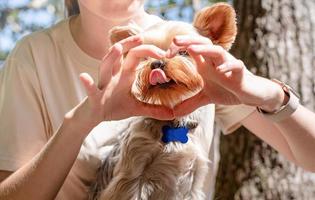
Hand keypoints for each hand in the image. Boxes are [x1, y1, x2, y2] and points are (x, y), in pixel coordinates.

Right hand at [78, 36, 173, 123]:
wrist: (93, 116)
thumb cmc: (113, 107)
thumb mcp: (136, 108)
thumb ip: (153, 109)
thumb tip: (171, 114)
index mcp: (125, 75)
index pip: (136, 56)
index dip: (148, 51)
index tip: (164, 53)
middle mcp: (114, 75)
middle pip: (121, 55)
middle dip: (130, 44)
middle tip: (142, 37)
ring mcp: (103, 85)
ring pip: (105, 67)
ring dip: (110, 57)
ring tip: (117, 48)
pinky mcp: (94, 97)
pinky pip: (90, 89)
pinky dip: (88, 83)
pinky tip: (84, 77)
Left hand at [167, 35, 283, 116]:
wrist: (250, 94)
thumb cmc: (228, 90)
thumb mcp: (205, 97)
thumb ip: (190, 103)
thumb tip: (173, 114)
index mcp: (206, 63)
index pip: (191, 48)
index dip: (179, 48)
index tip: (166, 54)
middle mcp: (216, 61)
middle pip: (203, 43)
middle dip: (189, 40)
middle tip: (174, 41)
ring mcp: (228, 65)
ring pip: (218, 51)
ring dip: (205, 49)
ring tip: (192, 49)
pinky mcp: (240, 73)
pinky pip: (236, 65)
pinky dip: (229, 66)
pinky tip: (220, 71)